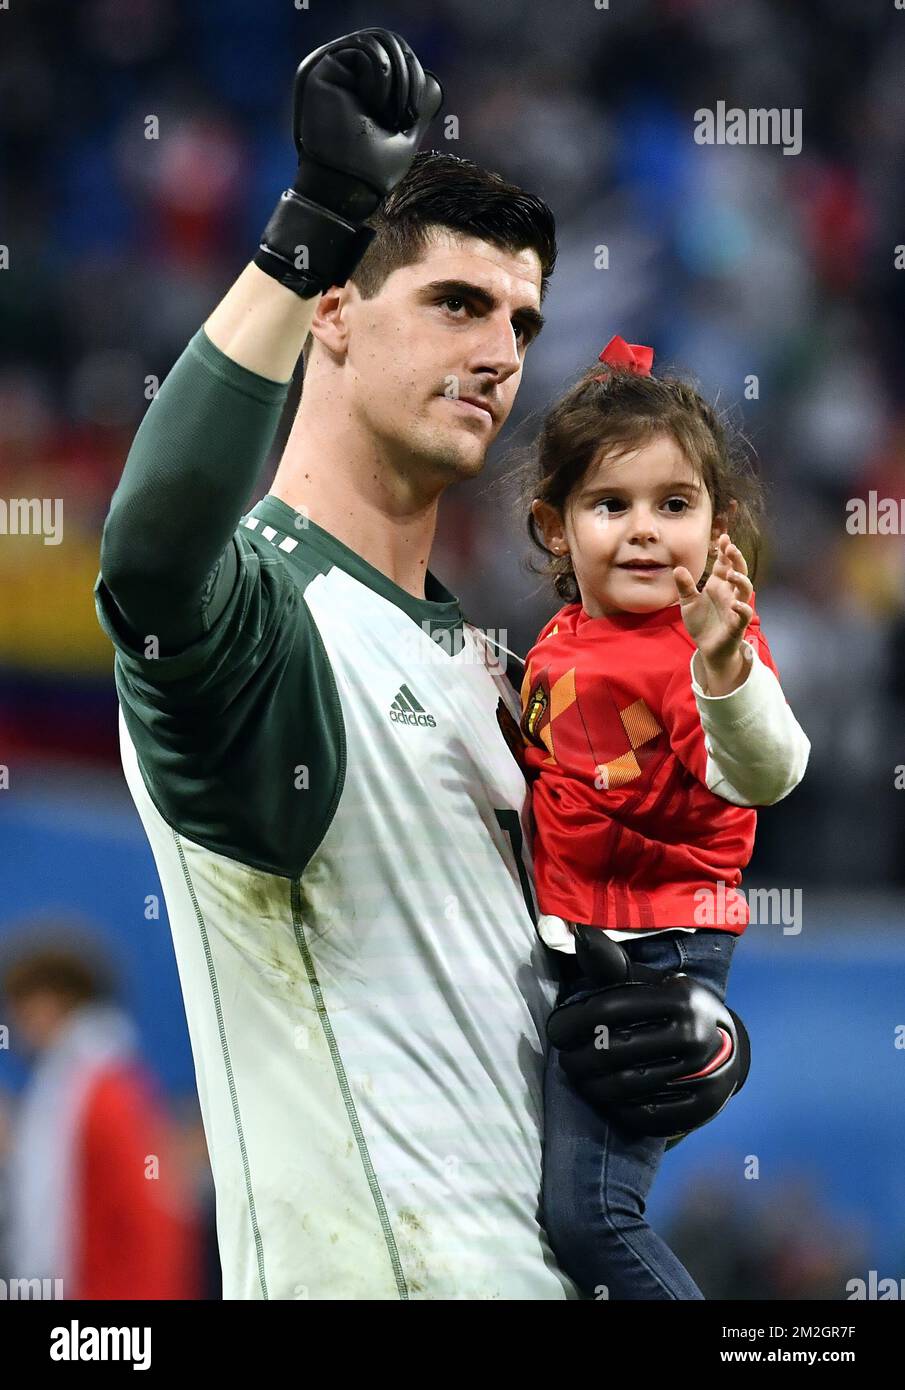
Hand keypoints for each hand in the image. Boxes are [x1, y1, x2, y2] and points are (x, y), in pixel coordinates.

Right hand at [255, 29, 442, 296]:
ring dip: (397, 77)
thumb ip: (419, 101)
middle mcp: (346, 74)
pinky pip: (364, 49)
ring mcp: (332, 70)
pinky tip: (376, 103)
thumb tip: (430, 79)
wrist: (348, 190)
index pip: (396, 56)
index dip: (414, 75)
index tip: (411, 116)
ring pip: (379, 41)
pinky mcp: (320, 70)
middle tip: (406, 113)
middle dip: (410, 74)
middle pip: (390, 42)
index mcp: (363, 86)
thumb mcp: (407, 129)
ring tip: (391, 112)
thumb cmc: (374, 170)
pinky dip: (380, 73)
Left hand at [546, 924, 749, 1139]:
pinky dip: (618, 1110)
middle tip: (566, 1060)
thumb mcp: (648, 982)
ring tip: (580, 1079)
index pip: (610, 1009)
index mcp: (679, 996)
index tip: (555, 1031)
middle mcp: (694, 1033)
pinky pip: (647, 1116)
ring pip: (626, 1087)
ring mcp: (703, 1073)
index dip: (573, 1021)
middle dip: (577, 1058)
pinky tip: (606, 1098)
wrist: (726, 1043)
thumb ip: (611, 964)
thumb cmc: (670, 1007)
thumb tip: (580, 934)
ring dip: (591, 1086)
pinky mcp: (703, 1107)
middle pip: (614, 1051)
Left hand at [673, 534, 753, 691]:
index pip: (725, 564)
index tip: (723, 537)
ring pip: (746, 590)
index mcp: (719, 586)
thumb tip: (678, 568)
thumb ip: (685, 586)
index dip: (726, 551)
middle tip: (730, 548)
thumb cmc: (702, 623)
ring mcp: (735, 608)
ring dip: (741, 580)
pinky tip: (735, 604)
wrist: (708, 649)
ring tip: (731, 573)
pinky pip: (744, 615)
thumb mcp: (688, 603)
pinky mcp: (737, 625)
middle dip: (736, 559)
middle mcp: (729, 594)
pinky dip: (742, 609)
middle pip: (739, 571)